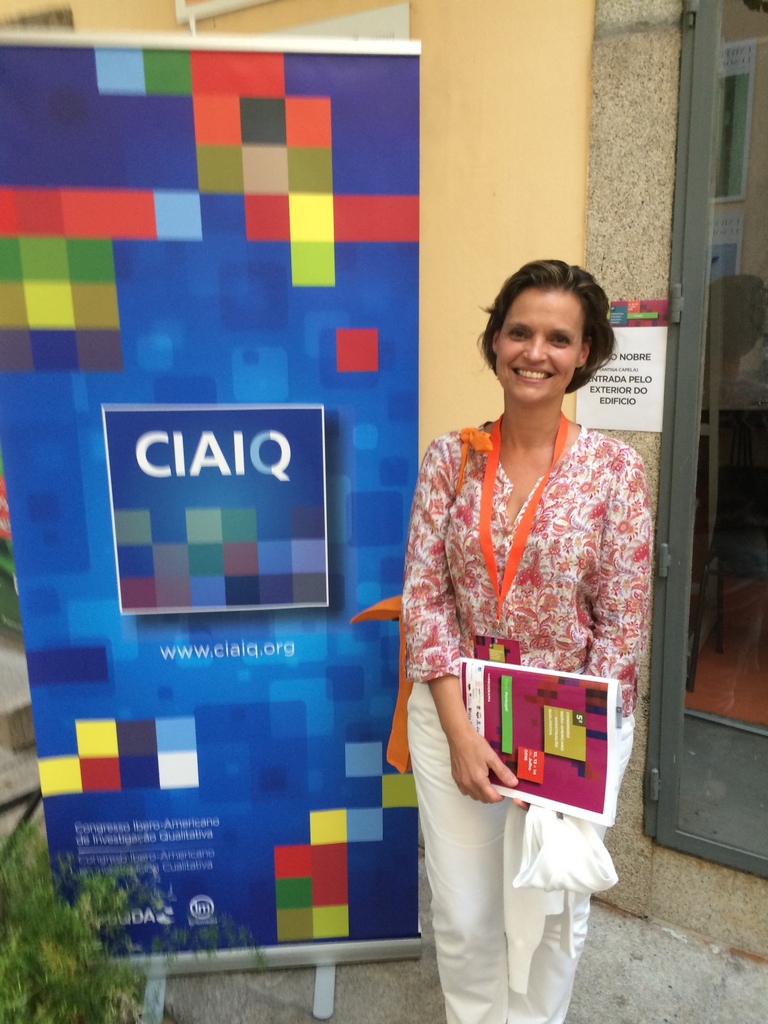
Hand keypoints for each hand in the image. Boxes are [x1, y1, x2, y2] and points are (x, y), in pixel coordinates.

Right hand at [428, 674, 522, 803]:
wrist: (459, 736)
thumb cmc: (475, 745)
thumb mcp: (492, 758)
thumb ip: (503, 772)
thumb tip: (514, 783)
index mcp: (478, 781)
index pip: (491, 798)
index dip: (500, 796)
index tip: (504, 790)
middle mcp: (468, 784)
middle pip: (483, 799)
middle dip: (492, 796)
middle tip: (497, 785)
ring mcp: (460, 782)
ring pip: (473, 796)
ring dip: (482, 794)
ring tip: (487, 782)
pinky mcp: (455, 777)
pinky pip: (465, 790)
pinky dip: (472, 790)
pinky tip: (475, 780)